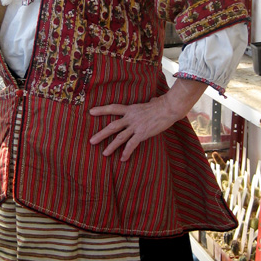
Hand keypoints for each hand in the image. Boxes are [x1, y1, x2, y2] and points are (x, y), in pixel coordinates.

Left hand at [89, 78, 207, 161]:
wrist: (169, 108)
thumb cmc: (163, 104)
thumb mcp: (152, 102)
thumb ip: (149, 103)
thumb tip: (152, 100)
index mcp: (131, 109)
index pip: (113, 108)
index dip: (101, 110)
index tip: (91, 112)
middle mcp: (130, 118)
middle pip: (112, 126)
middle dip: (101, 134)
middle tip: (91, 141)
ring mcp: (136, 126)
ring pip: (119, 137)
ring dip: (111, 146)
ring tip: (104, 153)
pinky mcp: (142, 134)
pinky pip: (132, 145)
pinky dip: (127, 152)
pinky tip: (123, 159)